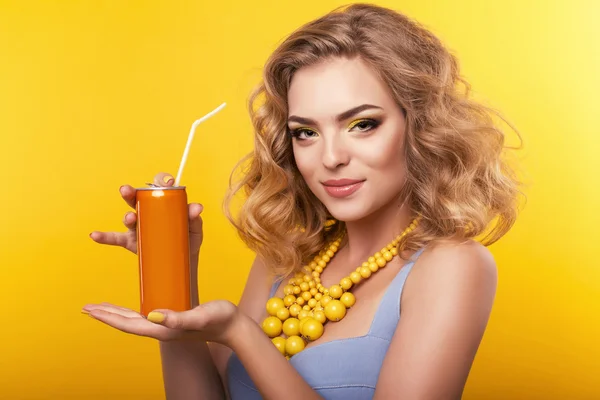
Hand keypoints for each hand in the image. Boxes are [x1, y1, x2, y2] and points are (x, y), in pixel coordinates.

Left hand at [82, 300, 242, 345]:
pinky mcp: (173, 319)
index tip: (90, 309)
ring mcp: (167, 325)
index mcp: (163, 329)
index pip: (128, 324)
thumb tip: (153, 316)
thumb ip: (179, 319)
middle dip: (105, 315)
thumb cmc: (220, 320)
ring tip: (101, 308)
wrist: (233, 327)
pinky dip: (131, 310)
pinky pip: (145, 315)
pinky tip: (133, 307)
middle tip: (86, 308)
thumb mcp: (200, 316)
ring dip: (115, 313)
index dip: (108, 316)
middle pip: (126, 323)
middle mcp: (161, 329)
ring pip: (134, 320)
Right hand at [89, 172, 203, 255]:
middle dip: (131, 193)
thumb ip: (194, 217)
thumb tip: (196, 207)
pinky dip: (104, 237)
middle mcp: (147, 211)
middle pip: (137, 198)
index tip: (168, 183)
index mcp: (162, 203)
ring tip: (130, 218)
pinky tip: (95, 235)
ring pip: (129, 218)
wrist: (182, 262)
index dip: (161, 181)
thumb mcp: (194, 228)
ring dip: (127, 216)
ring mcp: (138, 227)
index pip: (158, 186)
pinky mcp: (132, 242)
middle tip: (127, 190)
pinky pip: (115, 239)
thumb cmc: (188, 239)